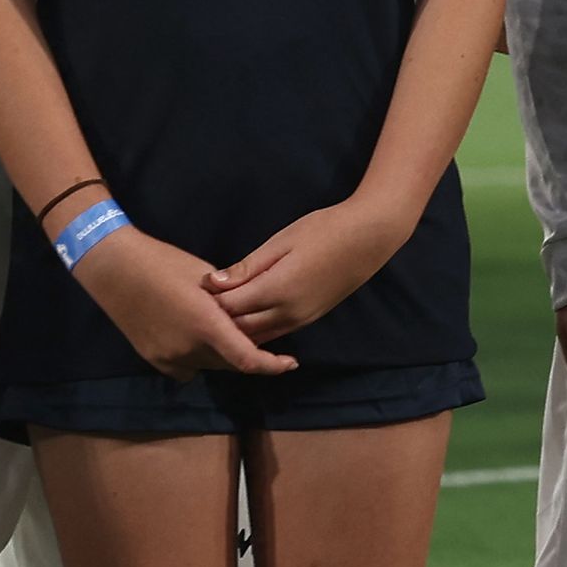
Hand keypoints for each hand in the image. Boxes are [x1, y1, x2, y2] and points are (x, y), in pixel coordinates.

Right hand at [75, 229, 298, 377]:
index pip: (247, 359)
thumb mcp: (206, 278)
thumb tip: (250, 315)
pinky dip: (198, 359)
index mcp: (206, 325)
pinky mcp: (152, 359)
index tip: (290, 364)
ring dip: (221, 354)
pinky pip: (187, 369)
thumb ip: (231, 303)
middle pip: (230, 362)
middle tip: (251, 331)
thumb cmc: (164, 263)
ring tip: (219, 329)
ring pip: (209, 366)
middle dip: (246, 351)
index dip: (272, 365)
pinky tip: (196, 340)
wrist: (113, 268)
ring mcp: (168, 356)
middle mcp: (188, 348)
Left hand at [205, 200, 411, 344]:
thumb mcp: (282, 241)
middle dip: (218, 318)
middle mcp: (288, 312)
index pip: (228, 307)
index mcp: (277, 290)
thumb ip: (248, 266)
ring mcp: (301, 319)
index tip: (196, 284)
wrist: (370, 238)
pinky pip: (273, 332)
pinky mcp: (309, 318)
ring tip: (220, 310)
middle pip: (239, 327)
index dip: (208, 299)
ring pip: (256, 336)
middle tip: (202, 301)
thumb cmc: (325, 230)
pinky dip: (255, 329)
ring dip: (236, 328)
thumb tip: (213, 282)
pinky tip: (245, 316)